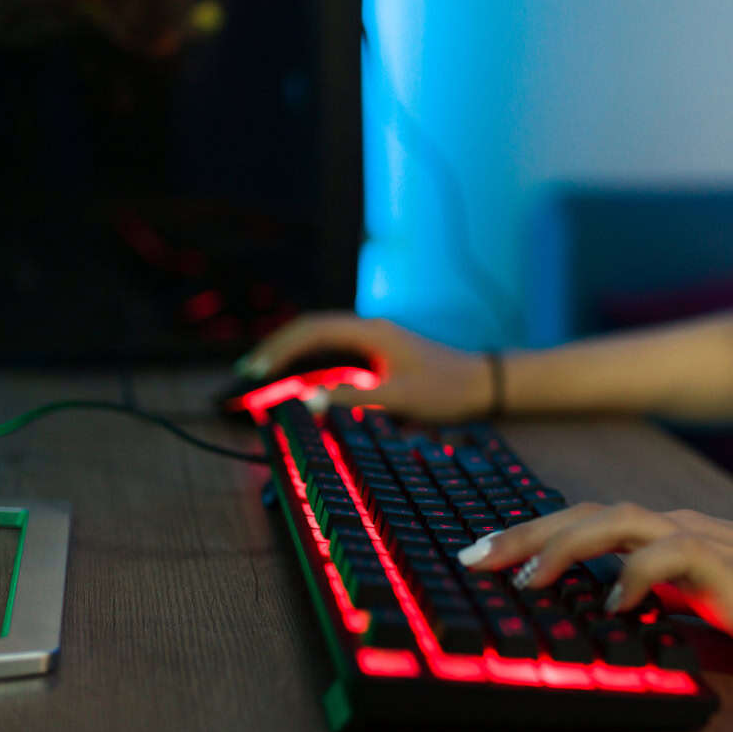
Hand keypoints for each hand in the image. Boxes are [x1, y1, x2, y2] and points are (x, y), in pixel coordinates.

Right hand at [237, 312, 492, 422]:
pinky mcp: (378, 354)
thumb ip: (352, 399)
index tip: (257, 370)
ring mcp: (373, 340)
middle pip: (311, 330)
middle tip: (249, 373)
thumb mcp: (399, 399)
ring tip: (265, 374)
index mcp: (371, 332)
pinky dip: (311, 362)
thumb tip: (307, 401)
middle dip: (277, 349)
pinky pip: (335, 352)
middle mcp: (368, 330)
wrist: (483, 385)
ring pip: (321, 339)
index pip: (312, 331)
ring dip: (292, 354)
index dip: (280, 349)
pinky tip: (299, 380)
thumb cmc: (447, 390)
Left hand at [461, 502, 732, 674]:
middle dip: (524, 534)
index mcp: (677, 532)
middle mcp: (682, 526)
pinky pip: (667, 560)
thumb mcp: (716, 604)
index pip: (591, 523)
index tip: (489, 556)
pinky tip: (611, 604)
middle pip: (585, 515)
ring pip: (614, 525)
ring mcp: (705, 542)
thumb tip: (617, 612)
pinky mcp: (728, 569)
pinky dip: (632, 577)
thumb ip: (670, 600)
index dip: (536, 535)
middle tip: (473, 559)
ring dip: (560, 548)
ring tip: (521, 579)